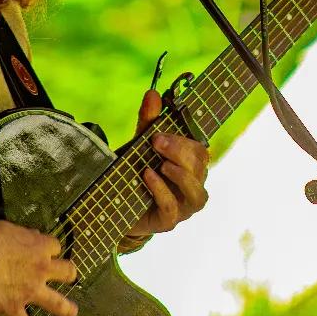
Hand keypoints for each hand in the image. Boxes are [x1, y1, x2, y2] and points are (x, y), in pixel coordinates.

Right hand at [0, 220, 77, 315]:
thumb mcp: (10, 228)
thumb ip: (25, 236)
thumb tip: (31, 238)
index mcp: (40, 247)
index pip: (55, 247)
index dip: (50, 249)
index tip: (44, 251)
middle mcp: (41, 270)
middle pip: (67, 272)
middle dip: (69, 274)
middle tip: (68, 277)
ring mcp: (30, 291)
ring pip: (57, 303)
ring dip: (66, 309)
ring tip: (72, 313)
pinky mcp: (15, 308)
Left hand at [127, 89, 209, 237]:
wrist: (115, 204)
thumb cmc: (136, 171)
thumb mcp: (141, 144)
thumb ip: (149, 121)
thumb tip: (152, 93)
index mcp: (191, 166)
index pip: (201, 152)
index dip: (184, 141)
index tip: (159, 133)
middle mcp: (193, 186)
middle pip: (200, 169)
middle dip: (180, 153)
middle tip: (156, 142)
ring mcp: (184, 207)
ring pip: (197, 194)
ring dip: (181, 176)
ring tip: (161, 164)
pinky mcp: (168, 222)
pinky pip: (173, 209)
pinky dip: (162, 191)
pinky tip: (148, 176)